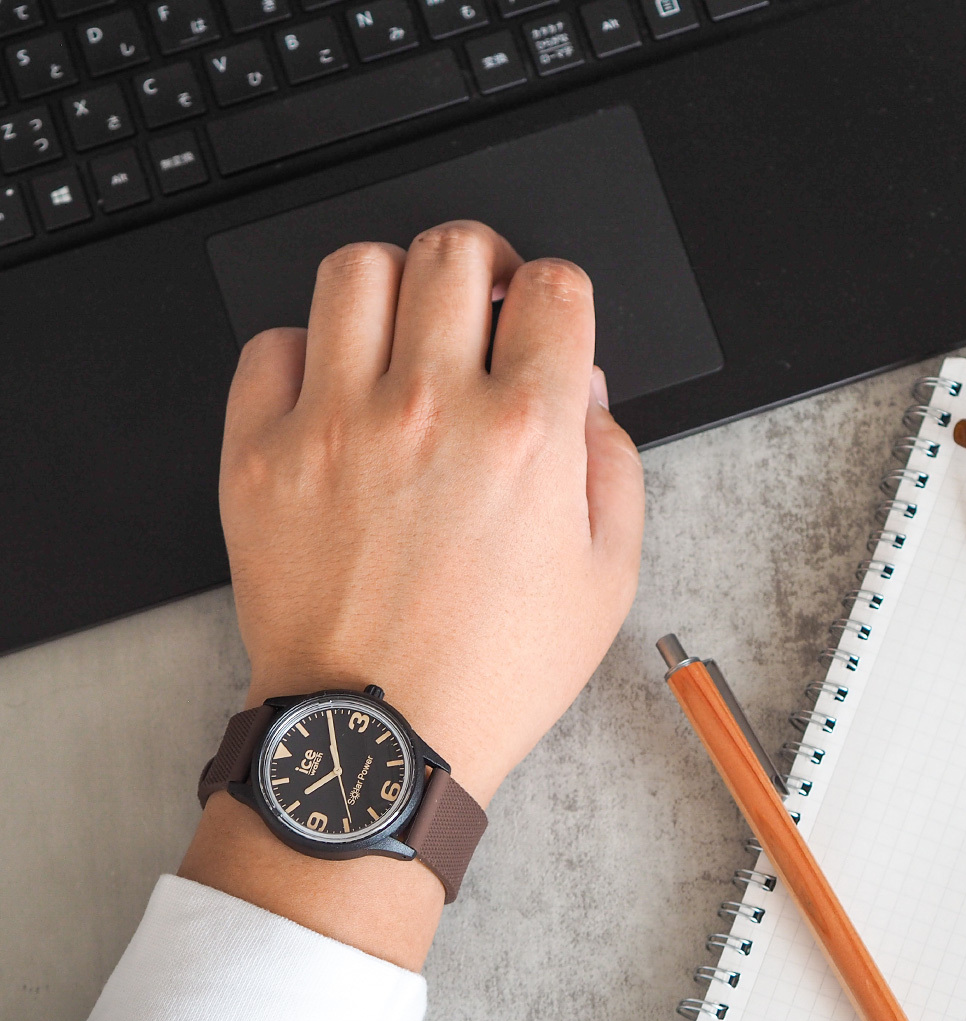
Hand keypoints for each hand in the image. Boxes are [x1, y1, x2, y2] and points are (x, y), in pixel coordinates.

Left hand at [218, 221, 644, 803]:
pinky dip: (305, 352)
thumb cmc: (490, 671)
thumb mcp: (606, 581)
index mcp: (526, 435)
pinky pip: (270, 345)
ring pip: (357, 268)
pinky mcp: (262, 456)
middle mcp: (430, 410)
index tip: (543, 323)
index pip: (553, 286)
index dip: (557, 295)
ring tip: (402, 338)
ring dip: (394, 287)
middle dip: (482, 266)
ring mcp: (337, 426)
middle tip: (478, 308)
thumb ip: (614, 466)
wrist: (380, 737)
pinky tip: (333, 395)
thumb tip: (584, 393)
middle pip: (454, 249)